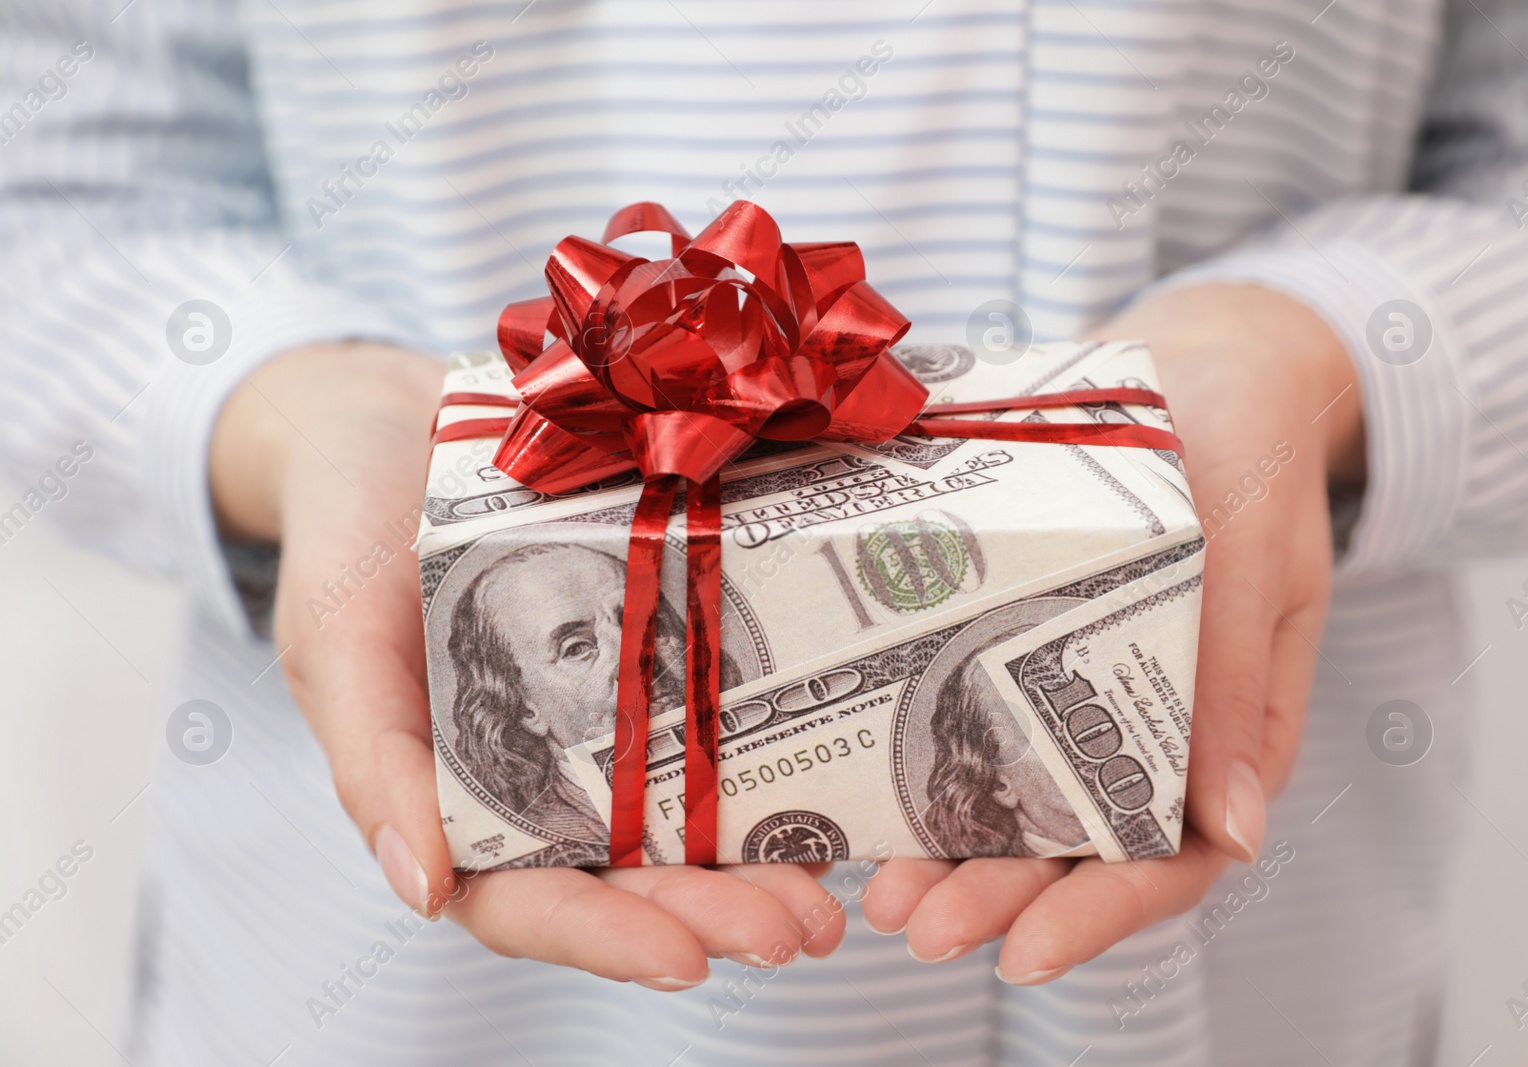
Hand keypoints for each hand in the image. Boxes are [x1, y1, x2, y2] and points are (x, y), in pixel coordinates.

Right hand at [211, 342, 844, 989]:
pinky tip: (834, 780)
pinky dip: (776, 755)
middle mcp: (540, 770)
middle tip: (799, 930)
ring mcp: (606, 715)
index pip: (525, 897)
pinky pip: (718, 715)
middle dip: (713, 911)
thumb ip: (370, 756)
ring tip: (830, 889)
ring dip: (760, 861)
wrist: (401, 417)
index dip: (601, 937)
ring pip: (687, 815)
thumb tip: (422, 889)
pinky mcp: (658, 650)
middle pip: (629, 873)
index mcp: (454, 791)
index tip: (685, 960)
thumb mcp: (336, 633)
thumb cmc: (349, 529)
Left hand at [860, 284, 1364, 980]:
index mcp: (1231, 734)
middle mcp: (1152, 733)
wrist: (1203, 364)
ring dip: (954, 856)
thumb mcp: (1258, 552)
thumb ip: (1244, 682)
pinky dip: (933, 767)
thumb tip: (1235, 834)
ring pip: (1022, 805)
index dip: (1101, 917)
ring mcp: (1084, 694)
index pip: (1174, 861)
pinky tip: (870, 789)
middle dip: (998, 898)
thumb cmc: (1249, 450)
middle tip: (913, 923)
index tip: (1022, 954)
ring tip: (879, 884)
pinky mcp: (1028, 647)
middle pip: (1078, 850)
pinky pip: (983, 723)